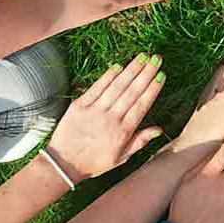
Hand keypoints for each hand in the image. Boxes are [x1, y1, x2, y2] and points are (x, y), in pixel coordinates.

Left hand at [45, 54, 165, 181]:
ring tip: (142, 57)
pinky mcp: (79, 106)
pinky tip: (118, 66)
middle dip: (145, 73)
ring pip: (116, 87)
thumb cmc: (93, 163)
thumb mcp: (121, 158)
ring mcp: (94, 111)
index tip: (161, 75)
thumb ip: (140, 142)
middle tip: (156, 59)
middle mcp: (110, 119)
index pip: (142, 105)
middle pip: (132, 92)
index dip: (152, 88)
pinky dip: (108, 76)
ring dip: (130, 70)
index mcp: (123, 132)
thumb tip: (159, 129)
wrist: (62, 165)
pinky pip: (96, 88)